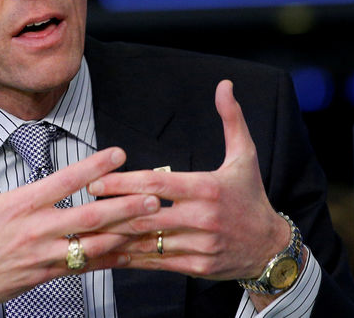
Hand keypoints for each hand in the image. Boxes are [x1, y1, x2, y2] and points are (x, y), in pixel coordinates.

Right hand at [0, 110, 160, 317]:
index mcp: (19, 205)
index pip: (64, 181)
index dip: (93, 167)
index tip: (118, 154)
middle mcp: (36, 231)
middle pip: (89, 216)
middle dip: (124, 206)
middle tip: (153, 196)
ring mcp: (43, 256)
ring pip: (93, 244)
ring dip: (124, 232)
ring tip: (150, 222)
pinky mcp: (45, 275)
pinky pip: (83, 267)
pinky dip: (107, 259)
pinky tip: (127, 252)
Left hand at [87, 80, 289, 281]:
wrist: (270, 247)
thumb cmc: (251, 197)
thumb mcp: (245, 156)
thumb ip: (231, 119)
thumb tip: (224, 85)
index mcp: (207, 188)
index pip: (156, 183)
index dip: (123, 183)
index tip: (96, 181)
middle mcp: (202, 218)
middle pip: (145, 214)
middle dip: (111, 210)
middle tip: (83, 205)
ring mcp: (199, 245)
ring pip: (148, 242)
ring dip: (116, 237)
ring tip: (89, 231)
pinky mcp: (197, 268)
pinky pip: (157, 262)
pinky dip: (131, 258)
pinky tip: (111, 253)